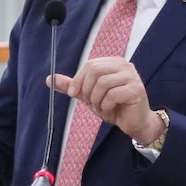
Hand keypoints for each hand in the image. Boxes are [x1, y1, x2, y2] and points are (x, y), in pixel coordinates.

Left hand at [51, 56, 165, 143]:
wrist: (133, 122)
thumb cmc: (113, 106)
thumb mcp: (88, 95)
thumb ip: (72, 86)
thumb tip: (49, 78)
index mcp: (113, 63)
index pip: (90, 64)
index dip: (78, 79)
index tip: (73, 93)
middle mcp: (124, 65)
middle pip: (95, 71)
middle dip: (87, 90)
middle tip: (91, 103)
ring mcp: (132, 76)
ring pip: (103, 83)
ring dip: (97, 100)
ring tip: (102, 108)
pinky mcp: (136, 89)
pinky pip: (112, 95)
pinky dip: (106, 107)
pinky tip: (111, 111)